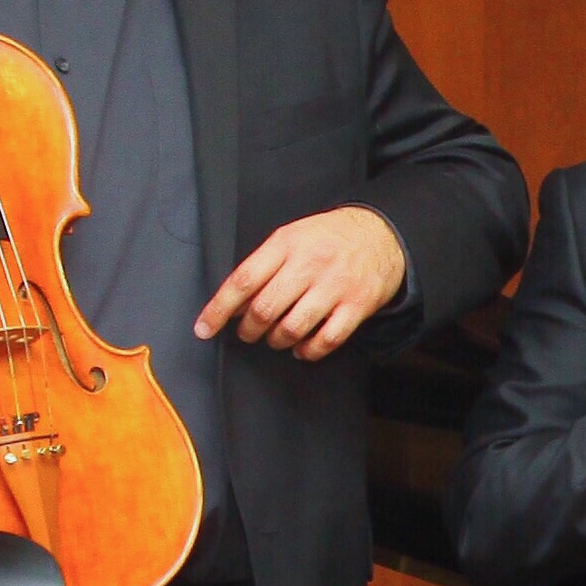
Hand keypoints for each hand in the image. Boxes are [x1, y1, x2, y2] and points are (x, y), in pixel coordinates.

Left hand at [195, 206, 408, 360]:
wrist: (381, 234)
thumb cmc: (327, 238)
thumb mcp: (291, 237)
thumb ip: (263, 266)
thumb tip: (232, 305)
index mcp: (286, 244)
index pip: (243, 281)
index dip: (219, 309)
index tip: (204, 328)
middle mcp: (310, 264)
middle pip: (265, 309)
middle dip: (249, 329)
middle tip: (249, 332)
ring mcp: (335, 286)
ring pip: (293, 328)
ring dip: (276, 341)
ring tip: (275, 338)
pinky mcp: (357, 305)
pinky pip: (326, 340)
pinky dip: (308, 351)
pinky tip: (302, 347)